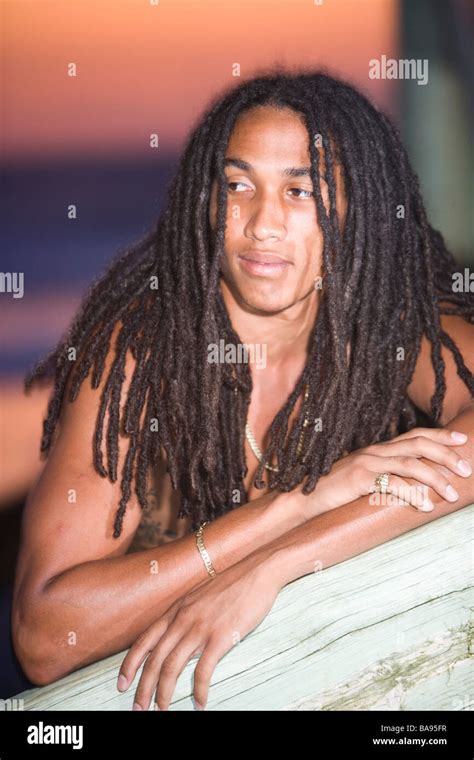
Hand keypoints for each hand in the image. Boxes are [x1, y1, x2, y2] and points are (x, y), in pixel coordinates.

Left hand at [116, 552, 280, 710]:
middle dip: (143, 687)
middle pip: (155, 658)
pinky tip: (199, 703)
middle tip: (138, 708)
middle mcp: (183, 619)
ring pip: (172, 666)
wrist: (257, 571)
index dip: (130, 664)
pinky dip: (198, 691)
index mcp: (176, 610)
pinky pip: (203, 671)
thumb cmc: (231, 585)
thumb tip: (175, 636)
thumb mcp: (199, 596)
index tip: (122, 683)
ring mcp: (201, 628)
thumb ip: (184, 615)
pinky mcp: (221, 637)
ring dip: (164, 693)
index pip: (144, 640)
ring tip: (161, 710)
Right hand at [302, 427, 469, 516]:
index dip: (441, 435)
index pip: (415, 435)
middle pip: (419, 445)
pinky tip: (426, 506)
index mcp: (379, 448)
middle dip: (447, 456)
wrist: (303, 498)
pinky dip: (413, 495)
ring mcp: (366, 463)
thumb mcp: (366, 479)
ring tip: (452, 494)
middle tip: (466, 470)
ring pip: (411, 464)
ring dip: (436, 479)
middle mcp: (375, 451)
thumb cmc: (336, 492)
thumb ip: (387, 476)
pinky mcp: (359, 479)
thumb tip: (415, 484)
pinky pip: (392, 484)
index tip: (463, 440)